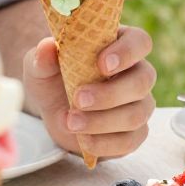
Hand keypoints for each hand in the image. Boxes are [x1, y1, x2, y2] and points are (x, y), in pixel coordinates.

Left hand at [24, 24, 155, 164]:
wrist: (55, 112)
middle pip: (143, 81)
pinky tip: (83, 140)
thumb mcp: (41, 67)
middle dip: (110, 93)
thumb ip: (42, 58)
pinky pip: (130, 141)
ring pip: (136, 114)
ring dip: (103, 121)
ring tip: (71, 123)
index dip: (127, 52)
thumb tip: (47, 47)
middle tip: (78, 99)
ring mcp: (140, 104)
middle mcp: (137, 73)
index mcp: (120, 46)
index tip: (102, 64)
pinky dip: (105, 143)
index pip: (139, 42)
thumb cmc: (54, 79)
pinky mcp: (135, 133)